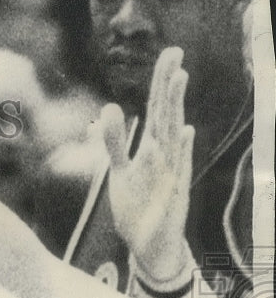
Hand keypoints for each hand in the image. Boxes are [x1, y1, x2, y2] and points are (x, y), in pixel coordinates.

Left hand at [103, 47, 194, 281]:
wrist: (148, 245)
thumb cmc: (138, 206)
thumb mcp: (118, 170)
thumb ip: (112, 142)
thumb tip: (111, 108)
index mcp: (151, 148)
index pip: (156, 109)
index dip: (161, 82)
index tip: (169, 53)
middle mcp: (164, 156)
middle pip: (166, 114)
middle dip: (168, 84)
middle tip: (175, 52)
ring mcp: (170, 173)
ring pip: (172, 135)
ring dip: (174, 108)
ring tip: (179, 79)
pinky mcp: (173, 194)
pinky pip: (177, 171)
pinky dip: (181, 152)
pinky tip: (186, 132)